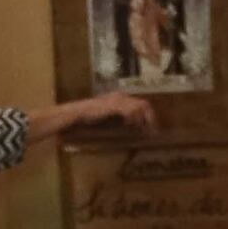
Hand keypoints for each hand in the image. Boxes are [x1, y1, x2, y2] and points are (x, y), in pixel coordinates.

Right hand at [28, 93, 154, 145]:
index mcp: (117, 98)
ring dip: (146, 119)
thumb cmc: (85, 117)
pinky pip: (131, 111)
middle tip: (153, 132)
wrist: (74, 115)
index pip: (138, 104)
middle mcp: (119, 97)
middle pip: (144, 104)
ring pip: (140, 106)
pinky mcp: (114, 106)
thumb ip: (114, 119)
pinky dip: (135, 119)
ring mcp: (117, 100)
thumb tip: (125, 128)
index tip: (149, 128)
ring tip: (146, 131)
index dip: (146, 116)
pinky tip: (132, 126)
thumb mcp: (103, 118)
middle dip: (151, 118)